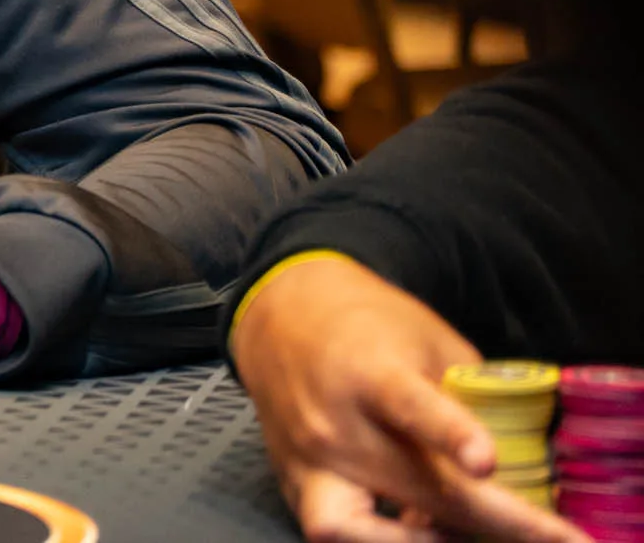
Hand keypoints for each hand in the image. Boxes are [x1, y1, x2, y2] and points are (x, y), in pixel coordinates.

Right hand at [231, 257, 586, 542]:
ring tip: (463, 537)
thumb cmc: (368, 322)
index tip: (486, 462)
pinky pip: (335, 529)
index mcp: (368, 369)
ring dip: (415, 542)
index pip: (409, 405)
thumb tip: (511, 463)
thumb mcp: (429, 338)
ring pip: (352, 528)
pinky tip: (421, 531)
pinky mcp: (293, 481)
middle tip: (554, 538)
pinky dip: (380, 538)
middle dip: (496, 521)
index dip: (451, 435)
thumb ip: (466, 399)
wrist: (282, 315)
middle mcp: (332, 419)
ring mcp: (308, 458)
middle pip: (416, 486)